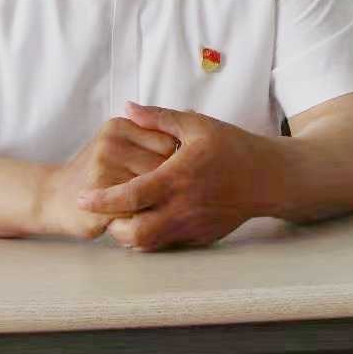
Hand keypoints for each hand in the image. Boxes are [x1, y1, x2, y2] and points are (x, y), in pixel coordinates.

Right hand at [36, 116, 177, 239]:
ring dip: (161, 203)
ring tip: (159, 207)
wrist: (55, 196)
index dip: (179, 164)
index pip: (169, 142)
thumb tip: (195, 120)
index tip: (177, 176)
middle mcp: (111, 144)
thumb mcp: (119, 143)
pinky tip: (146, 220)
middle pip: (165, 166)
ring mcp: (103, 172)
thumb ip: (151, 134)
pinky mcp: (99, 201)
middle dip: (171, 185)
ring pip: (154, 190)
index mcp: (119, 126)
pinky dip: (147, 219)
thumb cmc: (99, 172)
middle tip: (171, 197)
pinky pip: (139, 212)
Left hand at [78, 102, 272, 251]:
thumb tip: (128, 108)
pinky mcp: (202, 237)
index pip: (131, 196)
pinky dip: (153, 237)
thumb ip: (159, 118)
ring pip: (150, 245)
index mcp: (178, 177)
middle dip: (113, 227)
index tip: (82, 196)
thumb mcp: (197, 125)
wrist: (270, 177)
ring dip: (131, 235)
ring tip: (124, 217)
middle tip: (105, 213)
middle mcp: (184, 207)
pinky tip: (150, 219)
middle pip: (136, 233)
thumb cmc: (232, 147)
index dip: (102, 199)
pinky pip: (169, 244)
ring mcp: (194, 226)